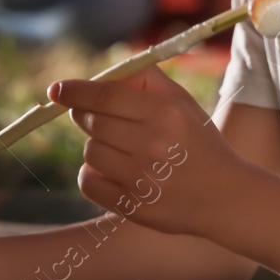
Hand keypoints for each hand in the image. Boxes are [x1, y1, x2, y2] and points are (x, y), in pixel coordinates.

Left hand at [49, 65, 246, 240]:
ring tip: (122, 150)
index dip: (76, 91)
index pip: (106, 95)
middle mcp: (153, 144)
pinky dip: (93, 175)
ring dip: (97, 147)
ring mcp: (142, 179)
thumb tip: (103, 73)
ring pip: (90, 152)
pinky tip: (115, 172)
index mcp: (165, 113)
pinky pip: (88, 182)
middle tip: (98, 119)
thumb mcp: (182, 102)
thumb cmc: (197, 142)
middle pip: (92, 122)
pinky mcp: (133, 206)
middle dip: (87, 116)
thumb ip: (146, 80)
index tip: (56, 90)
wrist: (224, 196)